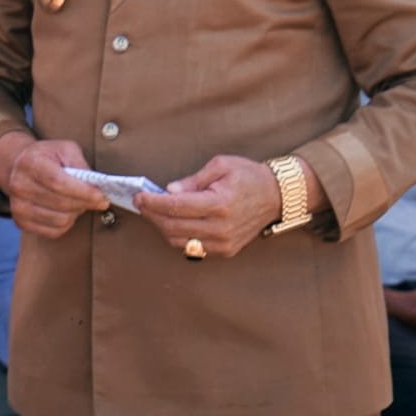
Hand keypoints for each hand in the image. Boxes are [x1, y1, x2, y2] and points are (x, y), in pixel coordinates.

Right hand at [0, 134, 107, 239]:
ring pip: (60, 220)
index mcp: (30, 163)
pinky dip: (67, 223)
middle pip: (61, 203)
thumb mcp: (64, 149)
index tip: (101, 196)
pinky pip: (54, 231)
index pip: (59, 183)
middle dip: (85, 203)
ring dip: (76, 213)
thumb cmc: (46, 157)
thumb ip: (79, 164)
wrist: (18, 166)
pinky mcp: (21, 222)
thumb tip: (94, 184)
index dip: (83, 192)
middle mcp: (19, 186)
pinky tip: (68, 211)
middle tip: (98, 199)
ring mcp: (18, 206)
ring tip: (80, 202)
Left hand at [133, 155, 281, 258]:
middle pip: (173, 227)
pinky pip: (193, 248)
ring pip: (180, 241)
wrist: (276, 196)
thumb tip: (169, 191)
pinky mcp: (226, 250)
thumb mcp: (221, 166)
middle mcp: (221, 227)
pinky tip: (172, 222)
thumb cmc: (248, 176)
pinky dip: (178, 236)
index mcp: (219, 204)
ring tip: (154, 212)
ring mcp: (224, 242)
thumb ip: (192, 181)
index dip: (153, 202)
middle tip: (142, 203)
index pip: (176, 206)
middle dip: (152, 215)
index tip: (139, 196)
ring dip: (162, 227)